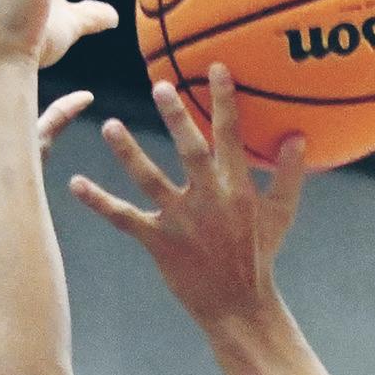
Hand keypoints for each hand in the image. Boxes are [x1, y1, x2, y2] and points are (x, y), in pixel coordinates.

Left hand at [70, 63, 306, 330]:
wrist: (238, 307)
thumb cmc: (259, 257)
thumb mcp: (280, 216)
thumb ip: (288, 175)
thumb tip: (299, 137)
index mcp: (237, 190)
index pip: (231, 137)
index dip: (224, 101)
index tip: (216, 67)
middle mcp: (209, 201)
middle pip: (190, 151)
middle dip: (177, 118)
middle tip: (160, 86)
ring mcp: (181, 222)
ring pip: (150, 180)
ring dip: (129, 153)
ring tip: (110, 125)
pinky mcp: (159, 243)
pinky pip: (124, 218)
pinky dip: (99, 202)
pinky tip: (75, 183)